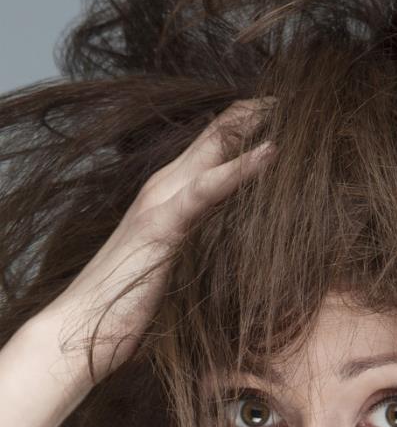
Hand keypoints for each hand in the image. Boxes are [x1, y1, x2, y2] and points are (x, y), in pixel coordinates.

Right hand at [31, 96, 276, 385]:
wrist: (79, 330)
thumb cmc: (120, 308)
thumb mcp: (164, 272)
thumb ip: (184, 251)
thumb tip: (207, 255)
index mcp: (164, 201)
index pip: (207, 152)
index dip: (240, 130)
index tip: (277, 117)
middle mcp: (160, 193)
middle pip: (212, 140)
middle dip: (248, 115)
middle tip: (288, 95)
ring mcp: (159, 206)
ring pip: (211, 153)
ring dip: (247, 128)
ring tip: (284, 105)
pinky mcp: (162, 228)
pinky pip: (208, 190)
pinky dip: (240, 170)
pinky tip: (270, 153)